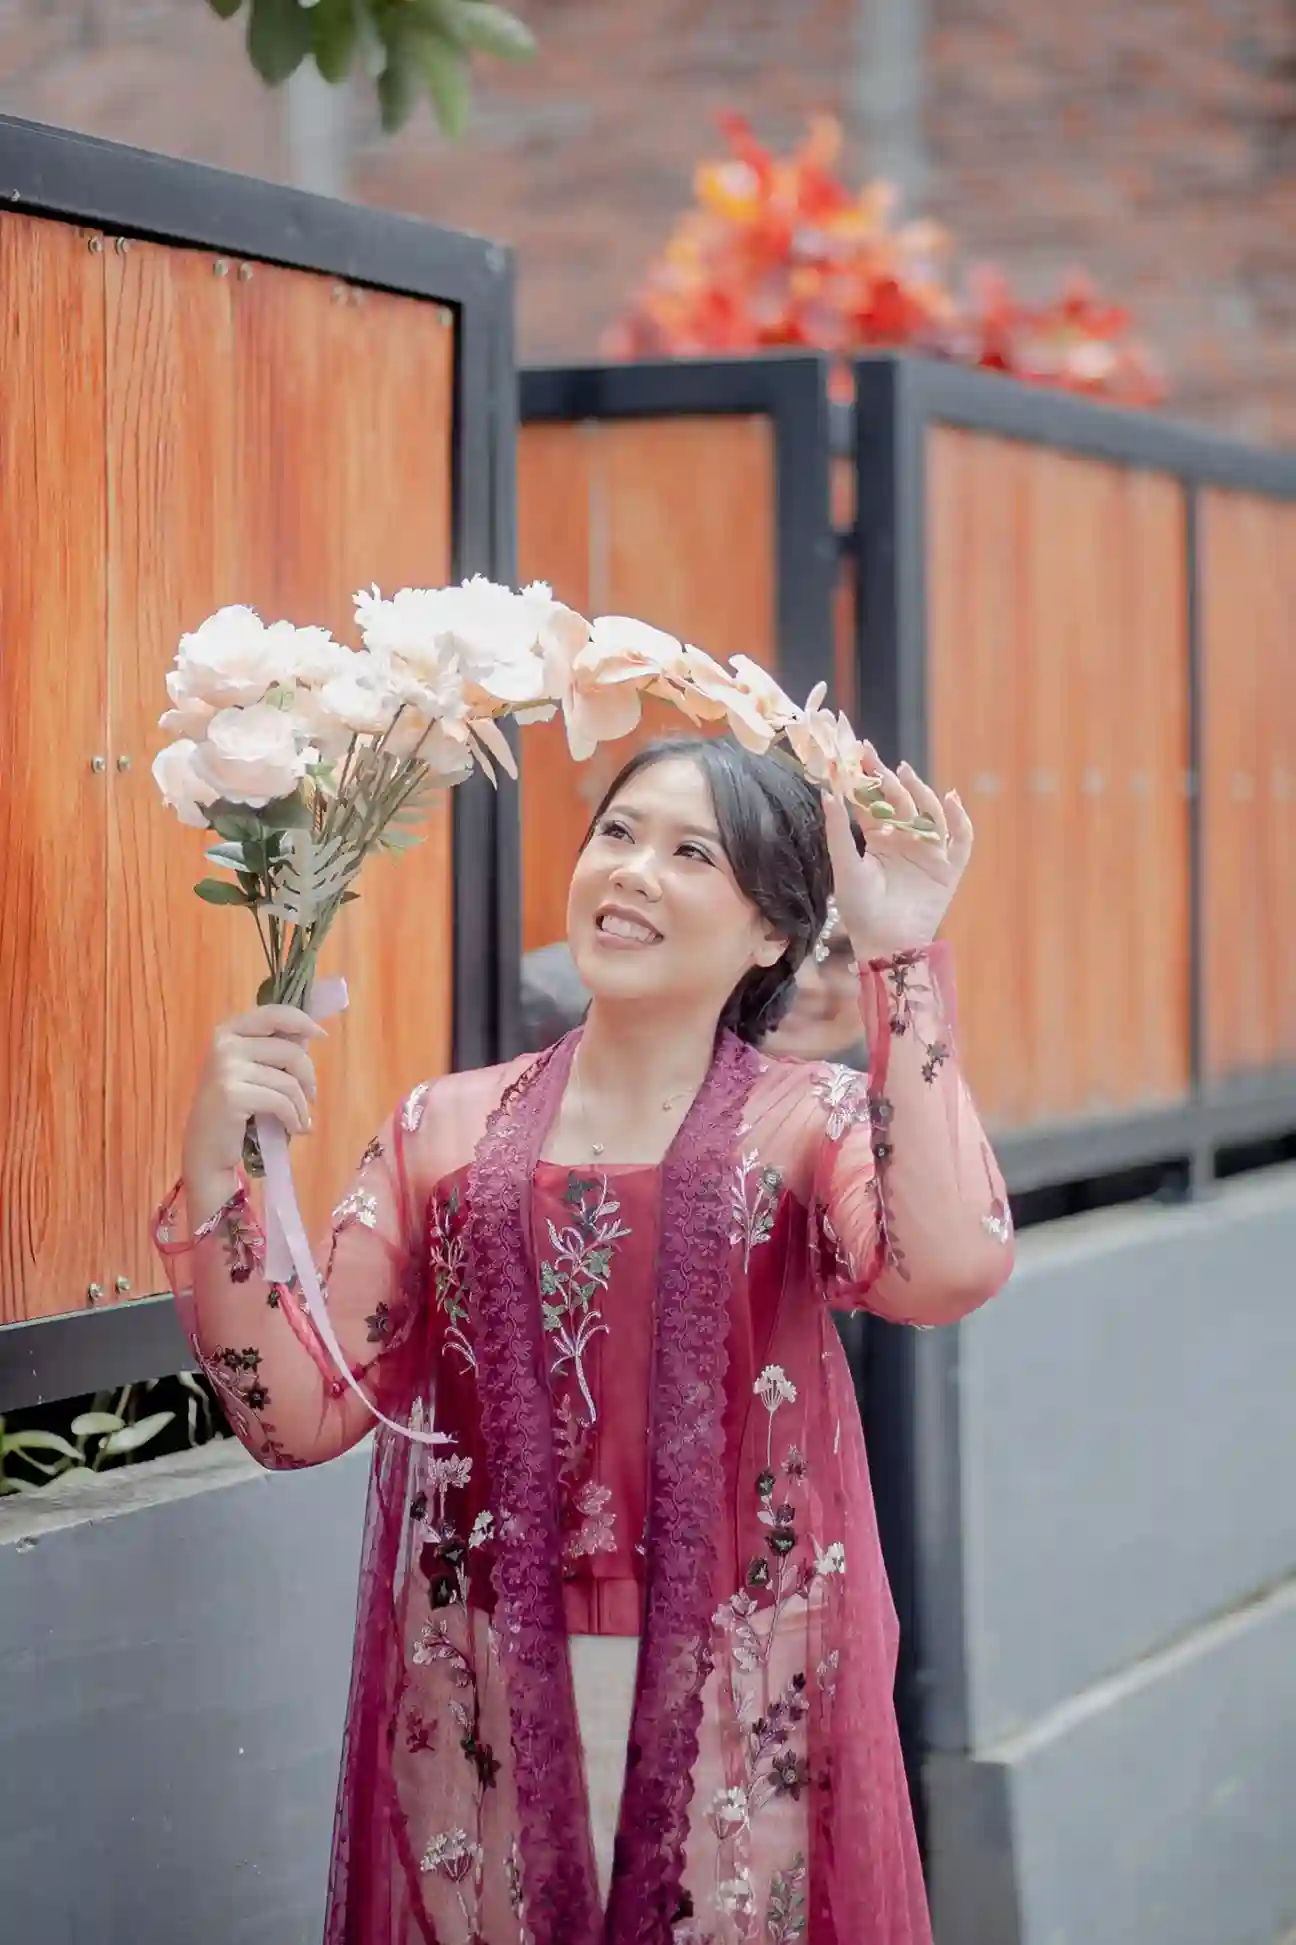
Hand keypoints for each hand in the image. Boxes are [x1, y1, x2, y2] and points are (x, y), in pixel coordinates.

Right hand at [182, 1004, 324, 1183]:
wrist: (206, 1149)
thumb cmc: (233, 1110)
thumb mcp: (250, 1072)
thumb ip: (272, 1050)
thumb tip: (309, 1035)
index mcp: (228, 1032)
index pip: (272, 1014)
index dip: (301, 1021)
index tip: (320, 1035)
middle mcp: (224, 1045)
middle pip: (290, 1050)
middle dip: (308, 1076)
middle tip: (311, 1097)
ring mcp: (226, 1068)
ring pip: (288, 1080)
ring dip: (303, 1105)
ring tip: (302, 1120)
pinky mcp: (232, 1094)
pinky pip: (281, 1102)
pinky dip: (295, 1118)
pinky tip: (296, 1128)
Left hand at [823, 751, 972, 963]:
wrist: (884, 943)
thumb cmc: (860, 909)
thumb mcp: (845, 865)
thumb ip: (838, 830)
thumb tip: (827, 791)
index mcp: (879, 838)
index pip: (875, 801)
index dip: (867, 779)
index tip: (858, 753)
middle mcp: (905, 840)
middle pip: (902, 802)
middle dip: (890, 779)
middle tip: (875, 758)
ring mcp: (929, 852)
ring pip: (930, 814)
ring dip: (921, 792)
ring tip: (906, 774)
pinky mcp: (948, 868)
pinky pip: (960, 840)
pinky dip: (959, 821)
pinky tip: (950, 800)